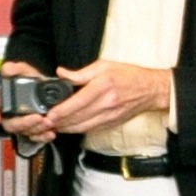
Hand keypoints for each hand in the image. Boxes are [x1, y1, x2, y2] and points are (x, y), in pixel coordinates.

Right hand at [0, 59, 57, 144]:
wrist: (45, 87)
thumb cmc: (29, 79)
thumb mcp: (23, 70)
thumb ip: (15, 68)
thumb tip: (7, 69)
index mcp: (1, 100)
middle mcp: (8, 115)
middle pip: (10, 125)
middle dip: (24, 123)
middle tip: (37, 118)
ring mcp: (21, 124)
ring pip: (24, 132)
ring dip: (36, 129)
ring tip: (48, 122)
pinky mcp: (33, 130)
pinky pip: (35, 137)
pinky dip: (44, 137)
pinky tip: (51, 134)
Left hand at [46, 60, 172, 136]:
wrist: (150, 90)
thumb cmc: (129, 75)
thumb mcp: (104, 65)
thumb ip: (81, 72)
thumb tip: (61, 74)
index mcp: (103, 86)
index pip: (78, 102)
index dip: (62, 110)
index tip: (49, 114)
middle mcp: (106, 104)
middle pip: (78, 118)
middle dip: (59, 122)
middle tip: (44, 121)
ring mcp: (109, 116)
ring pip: (83, 127)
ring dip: (66, 128)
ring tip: (53, 125)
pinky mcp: (111, 123)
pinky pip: (90, 129)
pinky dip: (77, 130)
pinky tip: (68, 127)